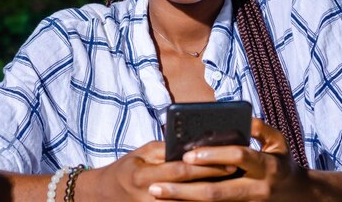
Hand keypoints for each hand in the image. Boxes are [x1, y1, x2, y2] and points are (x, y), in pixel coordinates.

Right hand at [87, 141, 238, 201]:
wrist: (104, 195)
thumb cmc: (128, 168)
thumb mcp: (142, 154)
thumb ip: (165, 150)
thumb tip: (194, 146)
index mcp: (143, 175)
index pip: (180, 171)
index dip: (205, 168)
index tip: (228, 162)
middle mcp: (148, 197)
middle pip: (188, 193)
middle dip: (214, 184)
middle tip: (237, 177)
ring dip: (211, 200)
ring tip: (234, 192)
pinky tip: (214, 200)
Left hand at [147, 118, 299, 200]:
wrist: (298, 196)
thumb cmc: (283, 161)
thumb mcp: (278, 140)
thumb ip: (260, 127)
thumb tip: (240, 118)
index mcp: (266, 166)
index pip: (238, 157)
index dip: (213, 155)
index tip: (188, 153)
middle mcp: (256, 188)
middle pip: (216, 192)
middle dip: (185, 190)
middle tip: (157, 185)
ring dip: (183, 201)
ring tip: (158, 194)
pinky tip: (172, 201)